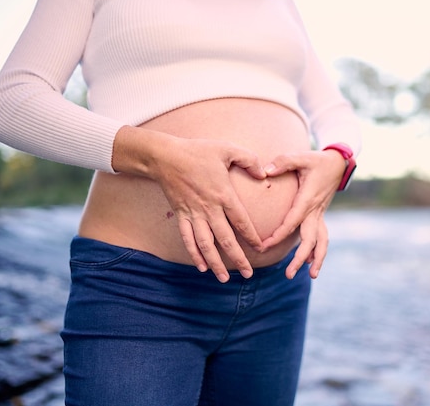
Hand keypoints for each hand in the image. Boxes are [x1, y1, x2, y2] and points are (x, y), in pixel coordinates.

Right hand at [152, 137, 266, 282]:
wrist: (165, 156)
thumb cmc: (198, 151)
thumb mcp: (228, 149)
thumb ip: (249, 160)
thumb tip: (263, 173)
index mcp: (223, 194)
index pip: (241, 221)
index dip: (252, 237)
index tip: (262, 249)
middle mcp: (209, 208)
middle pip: (225, 239)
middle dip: (237, 259)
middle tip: (248, 274)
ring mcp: (193, 213)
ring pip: (205, 244)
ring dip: (215, 263)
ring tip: (224, 279)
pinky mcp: (181, 214)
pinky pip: (187, 239)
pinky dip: (194, 254)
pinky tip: (202, 267)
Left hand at [262, 150, 344, 278]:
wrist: (337, 163)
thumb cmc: (316, 160)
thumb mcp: (300, 157)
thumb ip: (283, 162)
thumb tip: (265, 171)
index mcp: (308, 199)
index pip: (292, 221)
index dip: (279, 234)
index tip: (265, 245)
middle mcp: (315, 211)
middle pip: (310, 240)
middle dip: (300, 258)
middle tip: (289, 275)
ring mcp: (320, 215)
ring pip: (321, 242)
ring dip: (317, 259)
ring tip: (312, 275)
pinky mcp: (321, 216)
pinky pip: (321, 237)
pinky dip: (317, 250)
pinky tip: (310, 262)